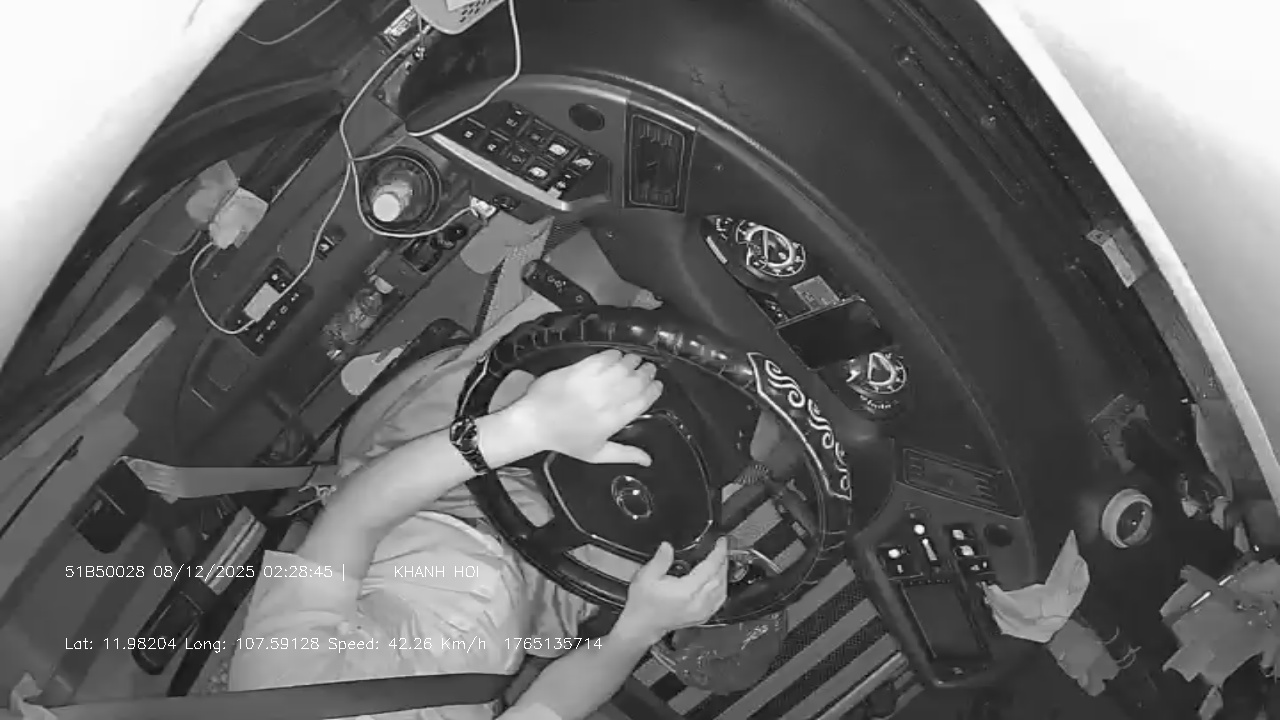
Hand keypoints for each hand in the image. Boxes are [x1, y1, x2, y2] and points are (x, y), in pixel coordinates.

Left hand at [509, 350, 662, 464]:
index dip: (654, 389)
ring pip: (623, 365)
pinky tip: (616, 356)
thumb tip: (649, 460)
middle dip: (646, 372)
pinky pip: (604, 357)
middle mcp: (608, 399)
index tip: (657, 384)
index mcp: (614, 420)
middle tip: (648, 369)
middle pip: (637, 380)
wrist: (535, 422)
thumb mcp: (596, 454)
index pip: (643, 400)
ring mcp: (593, 382)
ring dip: (632, 361)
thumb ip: (625, 454)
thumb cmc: (566, 440)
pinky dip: (614, 355)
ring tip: (634, 361)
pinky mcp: (580, 368)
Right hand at [613, 538, 728, 645]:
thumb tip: (668, 546)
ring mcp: (702, 612)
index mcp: (687, 592)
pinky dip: (721, 588)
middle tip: (721, 547)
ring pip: (722, 590)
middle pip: (720, 578)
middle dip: (723, 561)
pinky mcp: (702, 617)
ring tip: (721, 561)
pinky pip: (719, 601)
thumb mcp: (646, 576)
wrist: (642, 626)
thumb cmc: (642, 603)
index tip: (721, 541)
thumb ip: (660, 560)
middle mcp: (699, 603)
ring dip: (724, 574)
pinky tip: (718, 580)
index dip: (718, 553)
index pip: (710, 568)